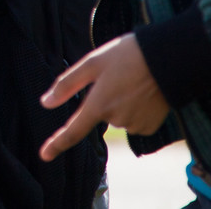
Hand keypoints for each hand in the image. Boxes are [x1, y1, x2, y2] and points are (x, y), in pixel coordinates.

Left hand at [38, 32, 169, 160]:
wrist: (167, 59)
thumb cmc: (127, 56)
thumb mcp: (92, 63)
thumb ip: (67, 84)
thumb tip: (46, 102)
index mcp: (98, 104)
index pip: (73, 131)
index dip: (57, 144)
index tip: (44, 156)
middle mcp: (115, 119)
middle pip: (100, 114)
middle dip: (104, 98)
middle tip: (118, 77)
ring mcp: (134, 125)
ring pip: (117, 117)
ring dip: (121, 103)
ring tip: (133, 82)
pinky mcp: (149, 127)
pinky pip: (133, 121)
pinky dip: (135, 110)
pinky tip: (144, 93)